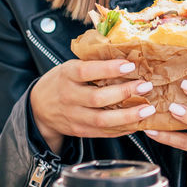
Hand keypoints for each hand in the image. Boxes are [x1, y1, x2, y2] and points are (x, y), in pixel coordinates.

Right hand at [29, 59, 154, 153]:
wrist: (38, 108)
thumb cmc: (62, 82)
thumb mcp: (70, 67)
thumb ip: (93, 63)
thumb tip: (126, 53)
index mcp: (67, 75)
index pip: (86, 71)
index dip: (109, 69)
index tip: (130, 65)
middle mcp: (69, 97)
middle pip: (97, 98)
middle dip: (124, 93)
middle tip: (146, 86)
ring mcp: (74, 117)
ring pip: (102, 120)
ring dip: (128, 116)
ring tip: (148, 109)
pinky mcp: (80, 131)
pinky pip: (104, 132)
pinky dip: (123, 129)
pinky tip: (138, 123)